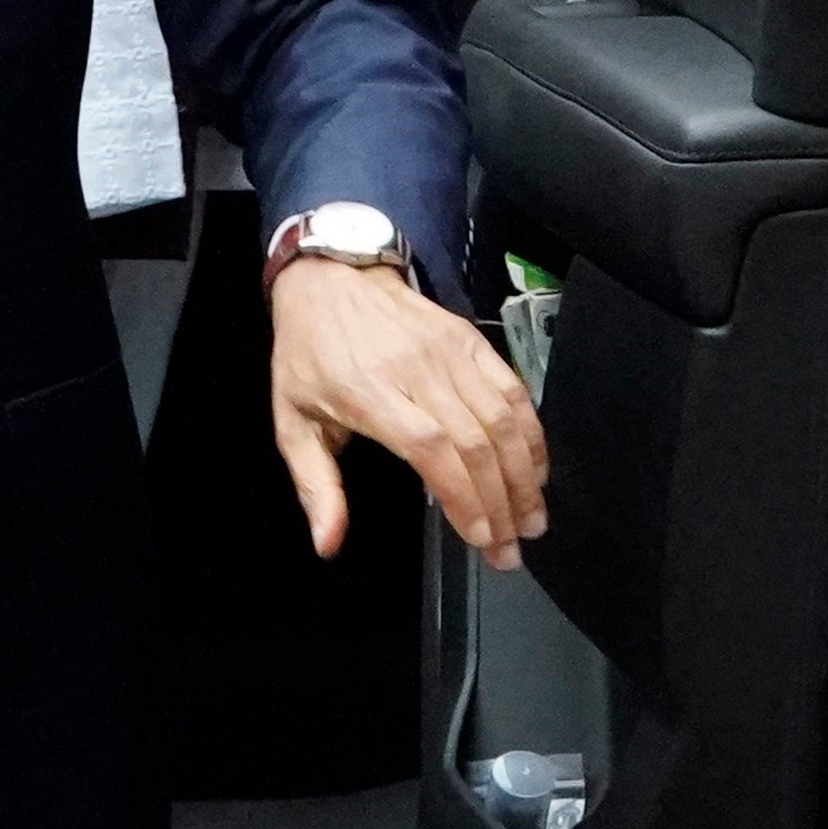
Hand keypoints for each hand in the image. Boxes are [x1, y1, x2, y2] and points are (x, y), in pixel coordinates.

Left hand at [267, 253, 549, 571]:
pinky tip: (535, 470)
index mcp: (366, 392)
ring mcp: (448, 351)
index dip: (464, 498)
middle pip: (476, 443)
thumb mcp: (292, 422)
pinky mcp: (470, 340)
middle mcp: (414, 370)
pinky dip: (531, 434)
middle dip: (502, 503)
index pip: (432, 450)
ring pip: (503, 419)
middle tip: (513, 548)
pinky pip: (513, 390)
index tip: (482, 538)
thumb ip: (315, 486)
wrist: (328, 280)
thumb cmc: (308, 355)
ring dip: (525, 476)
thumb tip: (326, 544)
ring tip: (532, 519)